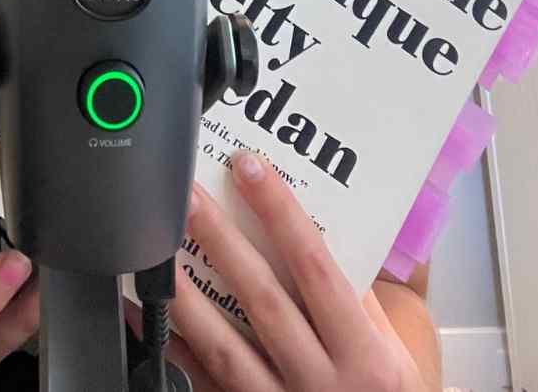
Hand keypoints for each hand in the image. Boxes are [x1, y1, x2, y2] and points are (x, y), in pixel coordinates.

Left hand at [138, 152, 429, 391]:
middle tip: (188, 194)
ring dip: (185, 295)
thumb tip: (319, 232)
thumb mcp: (393, 357)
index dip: (280, 213)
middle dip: (220, 240)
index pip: (316, 268)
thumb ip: (361, 301)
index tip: (250, 167)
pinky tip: (144, 316)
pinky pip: (202, 382)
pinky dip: (171, 348)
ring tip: (157, 250)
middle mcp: (321, 382)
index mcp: (365, 356)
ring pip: (223, 346)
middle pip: (261, 298)